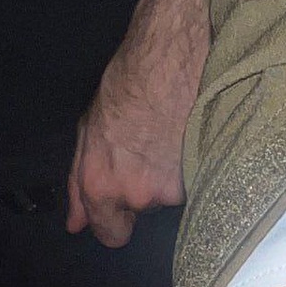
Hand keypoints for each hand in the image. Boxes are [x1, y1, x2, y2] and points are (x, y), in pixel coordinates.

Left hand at [67, 0, 208, 246]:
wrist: (174, 51)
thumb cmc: (129, 83)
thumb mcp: (89, 132)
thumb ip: (79, 185)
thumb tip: (76, 225)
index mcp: (101, 186)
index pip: (111, 236)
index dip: (116, 221)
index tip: (122, 205)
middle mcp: (138, 195)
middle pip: (147, 212)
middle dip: (148, 189)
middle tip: (152, 149)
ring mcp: (177, 187)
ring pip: (178, 195)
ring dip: (177, 173)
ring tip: (175, 133)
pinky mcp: (209, 174)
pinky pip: (204, 181)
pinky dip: (201, 162)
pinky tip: (195, 132)